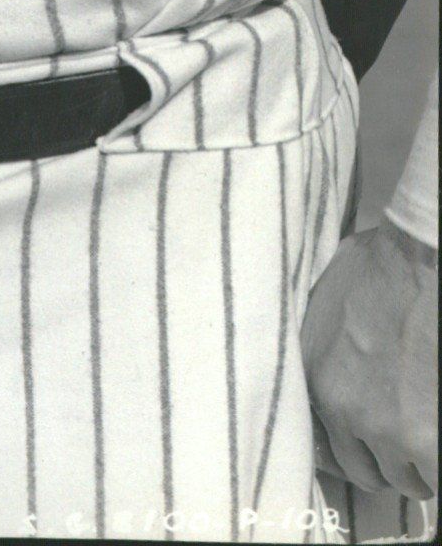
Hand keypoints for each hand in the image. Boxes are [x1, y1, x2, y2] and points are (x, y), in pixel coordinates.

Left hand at [305, 217, 438, 500]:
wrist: (424, 264)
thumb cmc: (384, 265)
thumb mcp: (327, 296)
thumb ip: (323, 337)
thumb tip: (329, 343)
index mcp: (316, 380)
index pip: (327, 445)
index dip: (357, 445)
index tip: (374, 442)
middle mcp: (347, 414)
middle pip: (368, 472)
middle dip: (391, 462)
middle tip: (411, 442)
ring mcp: (392, 433)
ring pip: (410, 480)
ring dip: (423, 465)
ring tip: (429, 432)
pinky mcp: (430, 443)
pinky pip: (437, 480)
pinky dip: (440, 467)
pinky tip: (439, 436)